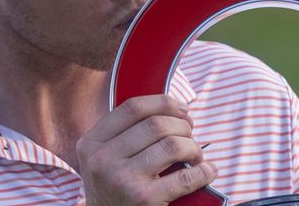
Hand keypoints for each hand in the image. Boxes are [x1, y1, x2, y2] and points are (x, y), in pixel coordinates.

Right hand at [76, 94, 216, 205]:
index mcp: (91, 143)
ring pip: (172, 145)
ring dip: (193, 148)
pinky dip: (203, 172)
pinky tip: (207, 171)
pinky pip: (184, 177)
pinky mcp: (142, 199)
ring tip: (196, 156)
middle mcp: (102, 159)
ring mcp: (121, 179)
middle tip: (191, 137)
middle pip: (156, 124)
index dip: (163, 102)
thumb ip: (126, 134)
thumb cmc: (115, 192)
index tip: (182, 109)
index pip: (133, 108)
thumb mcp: (104, 159)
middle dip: (183, 127)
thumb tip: (177, 109)